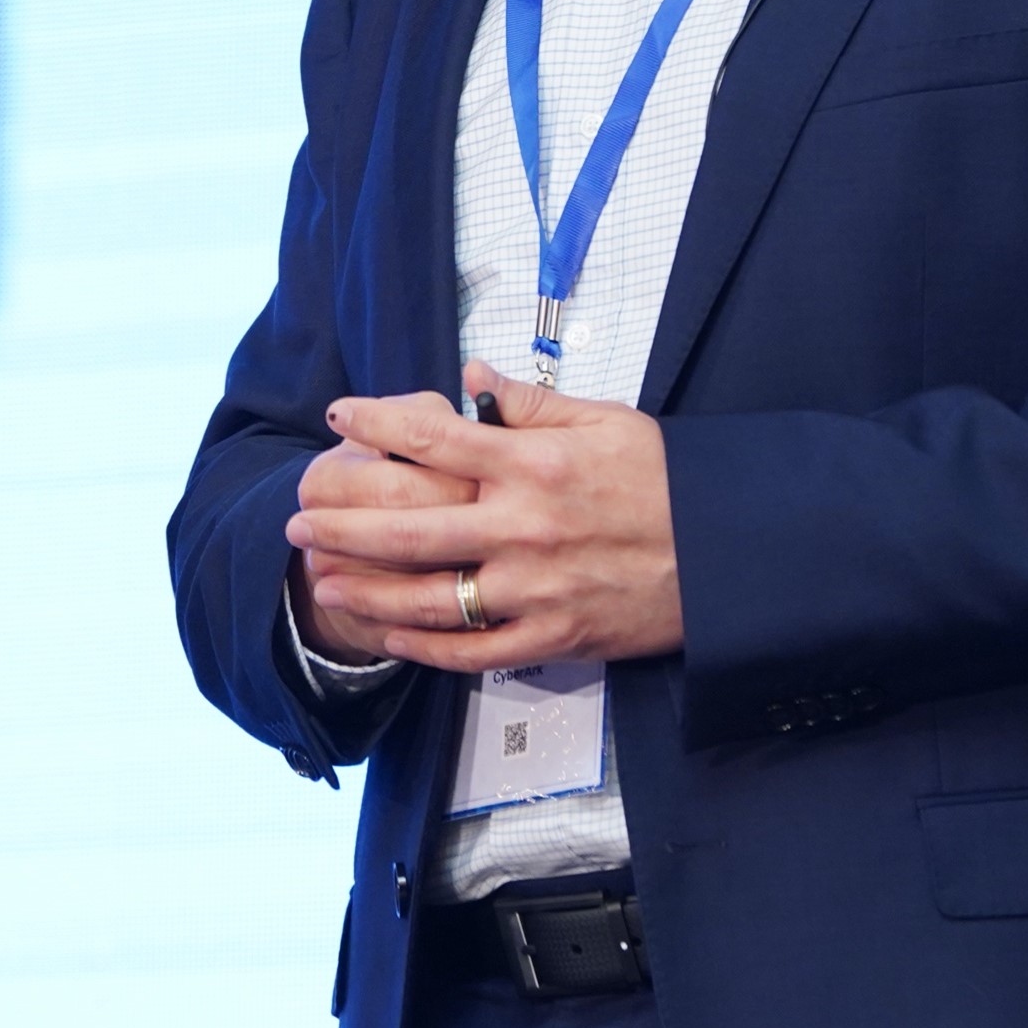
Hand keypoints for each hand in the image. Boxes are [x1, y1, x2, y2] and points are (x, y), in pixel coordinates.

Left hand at [289, 362, 680, 671]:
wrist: (729, 553)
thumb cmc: (668, 481)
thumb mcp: (607, 421)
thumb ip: (532, 404)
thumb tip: (471, 377)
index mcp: (535, 465)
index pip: (435, 439)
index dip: (377, 423)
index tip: (339, 415)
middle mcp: (525, 527)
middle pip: (409, 527)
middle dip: (343, 521)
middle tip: (298, 515)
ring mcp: (535, 589)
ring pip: (427, 596)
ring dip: (364, 586)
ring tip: (321, 573)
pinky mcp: (553, 636)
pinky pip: (471, 650)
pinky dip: (423, 645)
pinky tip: (387, 632)